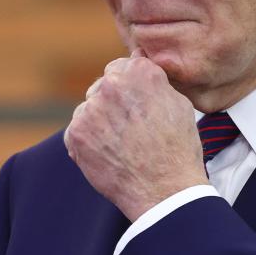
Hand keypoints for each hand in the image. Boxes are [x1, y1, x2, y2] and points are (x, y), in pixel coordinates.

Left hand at [64, 50, 207, 220]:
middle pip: (105, 84)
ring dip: (101, 120)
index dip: (133, 85)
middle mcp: (111, 85)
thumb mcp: (180, 104)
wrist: (164, 190)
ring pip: (90, 107)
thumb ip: (155, 82)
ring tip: (124, 143)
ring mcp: (89, 110)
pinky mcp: (75, 135)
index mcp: (140, 73)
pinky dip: (90, 140)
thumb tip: (140, 68)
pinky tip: (111, 153)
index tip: (139, 101)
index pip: (125, 65)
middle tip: (132, 125)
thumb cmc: (178, 148)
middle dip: (115, 100)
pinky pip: (78, 129)